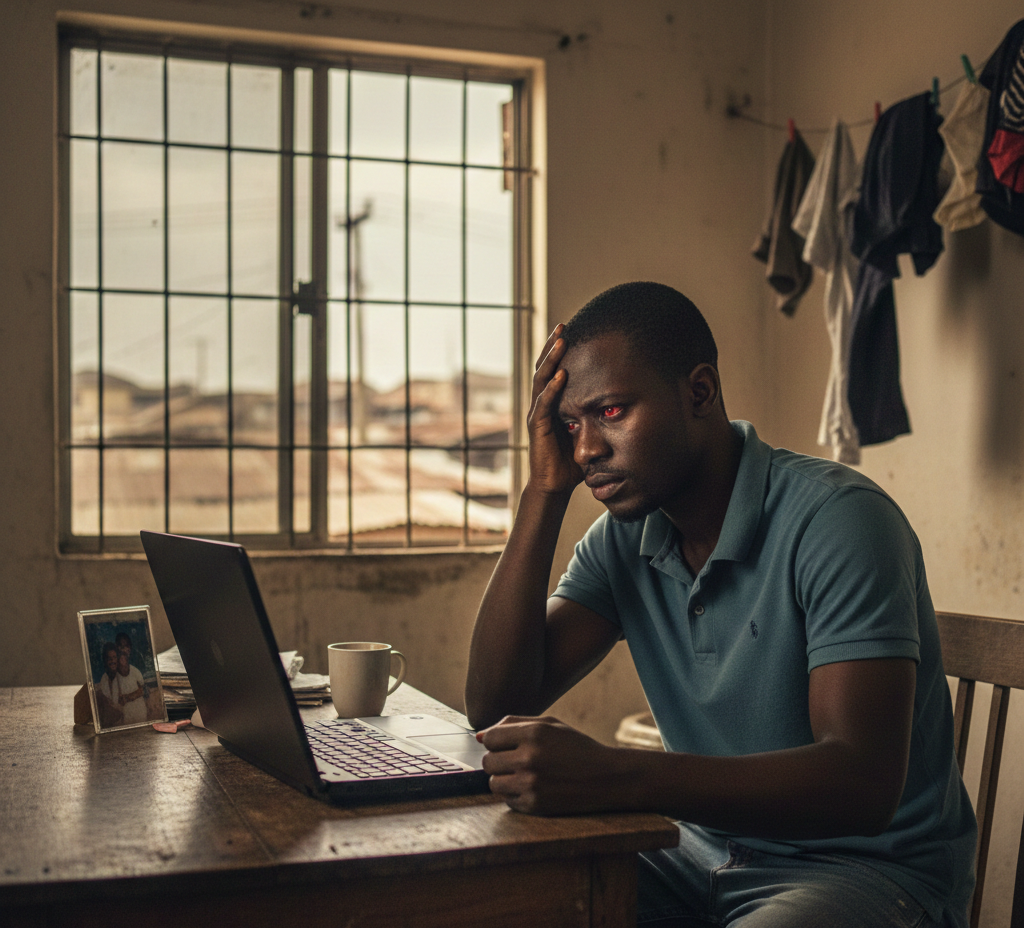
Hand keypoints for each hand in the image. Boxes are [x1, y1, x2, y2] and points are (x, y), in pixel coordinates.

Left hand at [477, 715, 624, 814]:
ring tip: (524, 775)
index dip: (496, 741)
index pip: (490, 738)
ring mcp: (532, 783)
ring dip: (504, 779)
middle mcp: (530, 758)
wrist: (606, 777)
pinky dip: (516, 795)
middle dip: (499, 761)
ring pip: (493, 783)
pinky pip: (508, 800)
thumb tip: (480, 735)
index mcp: (533, 733)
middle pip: (488, 762)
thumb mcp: (550, 725)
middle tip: (516, 761)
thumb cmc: (576, 747)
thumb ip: (513, 724)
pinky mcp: (535, 805)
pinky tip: (534, 787)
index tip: (507, 745)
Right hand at [526, 326, 583, 497]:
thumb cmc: (571, 461)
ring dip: (551, 360)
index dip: (560, 351)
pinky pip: (544, 404)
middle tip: (563, 326)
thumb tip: (621, 402)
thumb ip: (595, 415)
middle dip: (552, 346)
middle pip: (544, 368)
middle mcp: (542, 404)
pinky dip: (552, 388)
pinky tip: (561, 375)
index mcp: (553, 403)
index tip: (572, 331)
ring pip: (541, 380)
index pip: (554, 370)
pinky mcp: (536, 427)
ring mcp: (537, 414)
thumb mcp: (587, 431)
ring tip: (560, 341)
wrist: (554, 485)